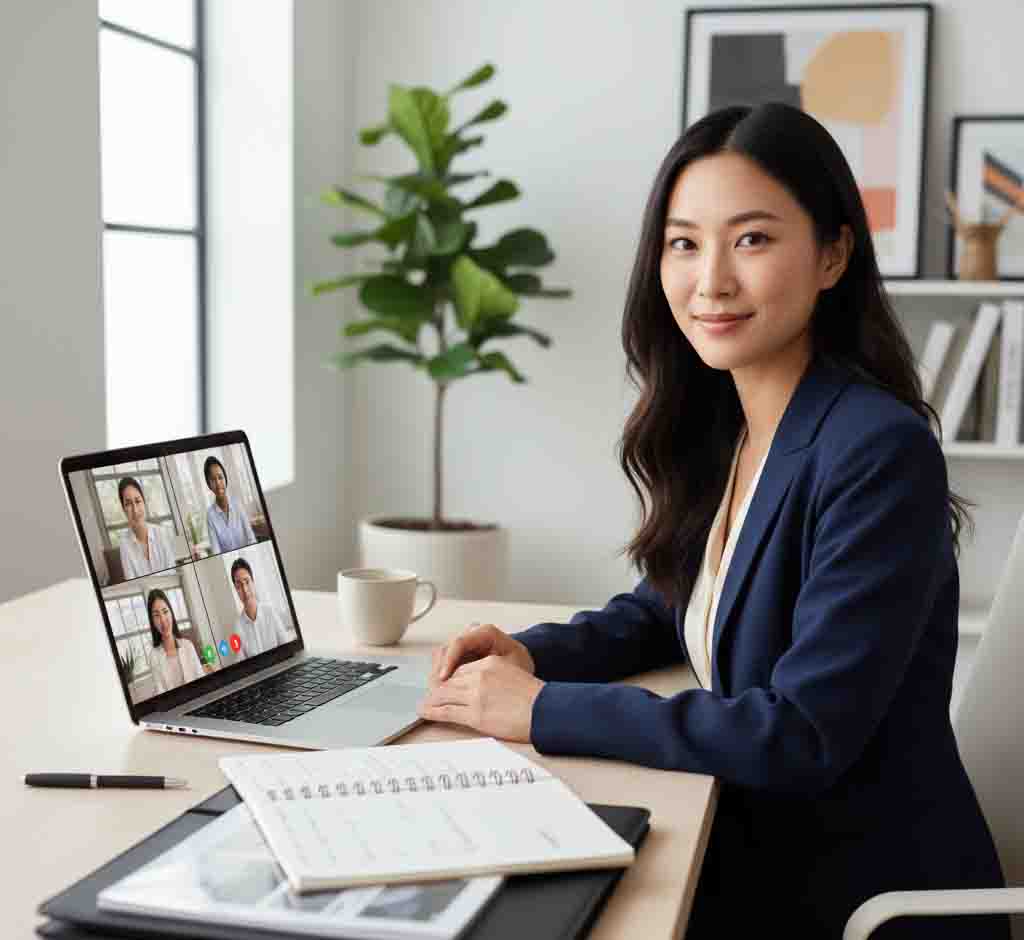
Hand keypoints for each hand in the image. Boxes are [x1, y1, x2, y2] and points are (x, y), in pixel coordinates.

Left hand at [418, 655, 543, 742]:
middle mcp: (480, 676)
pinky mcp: (475, 714)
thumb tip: (482, 688)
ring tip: (423, 704)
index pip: (462, 670)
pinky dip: (433, 711)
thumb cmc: (536, 698)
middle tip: (429, 696)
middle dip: (438, 689)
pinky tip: (426, 712)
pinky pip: (447, 711)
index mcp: (490, 663)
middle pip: (450, 681)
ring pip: (445, 695)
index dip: (451, 679)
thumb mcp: (513, 674)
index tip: (445, 686)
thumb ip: (494, 677)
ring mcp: (476, 695)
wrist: (545, 710)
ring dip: (432, 700)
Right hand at [429, 622, 534, 689]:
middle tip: (437, 690)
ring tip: (439, 693)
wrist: (521, 666)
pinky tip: (444, 691)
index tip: (444, 678)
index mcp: (486, 632)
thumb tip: (470, 683)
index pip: (459, 642)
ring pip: (441, 656)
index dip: (449, 661)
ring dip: (438, 675)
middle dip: (440, 670)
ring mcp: (464, 643)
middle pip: (446, 649)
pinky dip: (442, 677)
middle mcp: (471, 634)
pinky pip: (444, 664)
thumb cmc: (519, 666)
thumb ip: (490, 671)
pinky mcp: (459, 654)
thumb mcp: (510, 668)